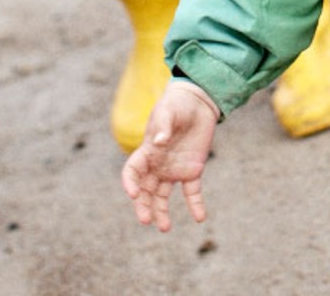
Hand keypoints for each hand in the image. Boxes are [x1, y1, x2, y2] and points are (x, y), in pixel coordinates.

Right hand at [120, 81, 219, 232]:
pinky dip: (195, 205)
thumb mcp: (168, 111)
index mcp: (147, 151)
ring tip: (164, 228)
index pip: (132, 172)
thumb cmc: (177, 104)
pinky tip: (199, 218)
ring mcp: (174, 169)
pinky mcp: (192, 170)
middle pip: (145, 190)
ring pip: (163, 196)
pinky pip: (192, 192)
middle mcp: (157, 165)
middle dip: (144, 206)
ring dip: (162, 212)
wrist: (198, 102)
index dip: (130, 183)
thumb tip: (159, 142)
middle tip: (146, 220)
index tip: (134, 194)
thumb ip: (163, 126)